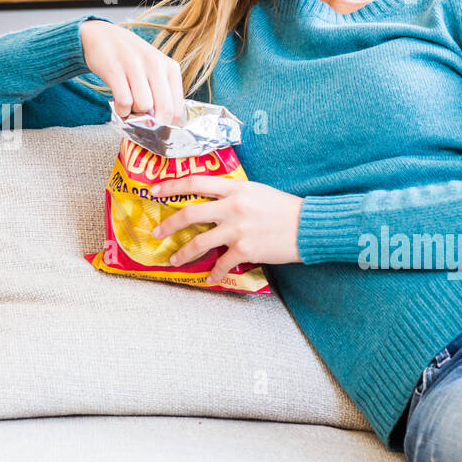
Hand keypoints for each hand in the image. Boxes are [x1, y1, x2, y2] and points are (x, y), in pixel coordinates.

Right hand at [79, 19, 185, 124]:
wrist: (101, 36)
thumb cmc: (132, 59)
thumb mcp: (154, 71)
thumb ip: (163, 94)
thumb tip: (166, 125)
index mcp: (170, 68)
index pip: (178, 108)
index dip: (169, 127)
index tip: (160, 133)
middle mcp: (156, 64)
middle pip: (164, 110)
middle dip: (154, 126)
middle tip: (144, 127)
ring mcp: (135, 65)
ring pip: (144, 106)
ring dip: (135, 115)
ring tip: (130, 110)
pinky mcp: (115, 69)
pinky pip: (124, 101)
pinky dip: (121, 110)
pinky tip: (119, 107)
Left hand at [149, 175, 303, 282]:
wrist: (308, 226)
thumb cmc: (285, 209)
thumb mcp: (257, 192)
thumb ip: (234, 196)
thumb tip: (215, 204)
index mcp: (235, 189)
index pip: (196, 183)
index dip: (171, 186)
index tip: (154, 191)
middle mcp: (232, 207)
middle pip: (190, 214)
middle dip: (168, 225)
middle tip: (156, 232)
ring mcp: (237, 230)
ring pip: (199, 242)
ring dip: (183, 253)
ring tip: (174, 259)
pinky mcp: (245, 250)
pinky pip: (221, 264)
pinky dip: (213, 273)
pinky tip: (209, 278)